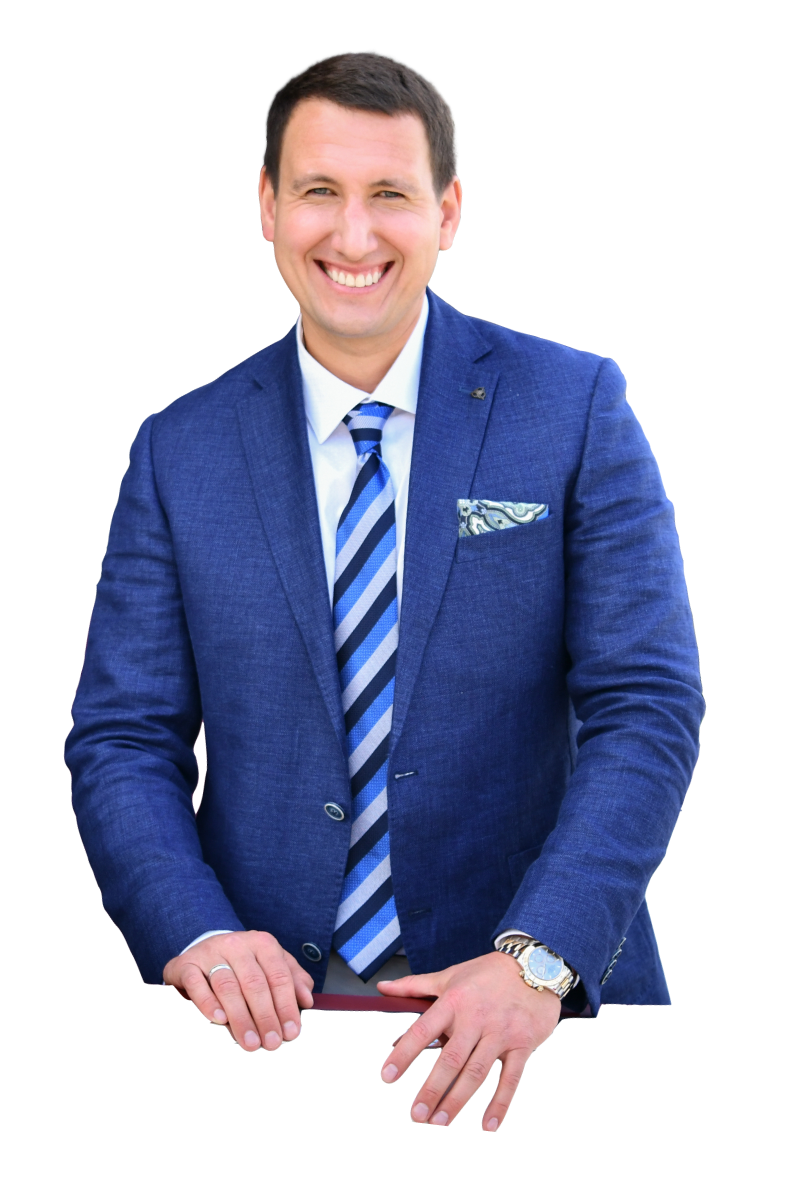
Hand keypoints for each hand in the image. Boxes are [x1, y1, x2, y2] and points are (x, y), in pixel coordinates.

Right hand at [163, 930, 314, 1051]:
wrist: (203, 950)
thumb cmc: (242, 964)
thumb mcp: (270, 965)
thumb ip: (291, 980)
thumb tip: (307, 1001)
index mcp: (262, 943)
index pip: (278, 976)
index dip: (286, 1006)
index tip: (291, 1033)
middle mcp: (237, 944)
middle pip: (254, 983)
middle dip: (265, 1017)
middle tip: (271, 1044)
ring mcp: (210, 953)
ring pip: (227, 986)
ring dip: (240, 1018)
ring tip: (250, 1043)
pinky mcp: (187, 964)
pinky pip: (197, 983)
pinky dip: (208, 1003)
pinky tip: (219, 1021)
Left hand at [375, 951, 560, 1129]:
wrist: (536, 964)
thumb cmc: (488, 973)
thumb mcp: (450, 975)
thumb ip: (415, 985)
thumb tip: (383, 987)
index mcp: (453, 1001)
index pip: (423, 1030)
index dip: (404, 1053)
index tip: (387, 1076)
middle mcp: (475, 1018)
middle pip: (450, 1059)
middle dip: (432, 1089)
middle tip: (416, 1115)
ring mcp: (500, 1033)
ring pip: (476, 1072)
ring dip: (457, 1100)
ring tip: (439, 1122)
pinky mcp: (522, 1045)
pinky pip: (510, 1079)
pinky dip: (500, 1104)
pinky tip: (488, 1126)